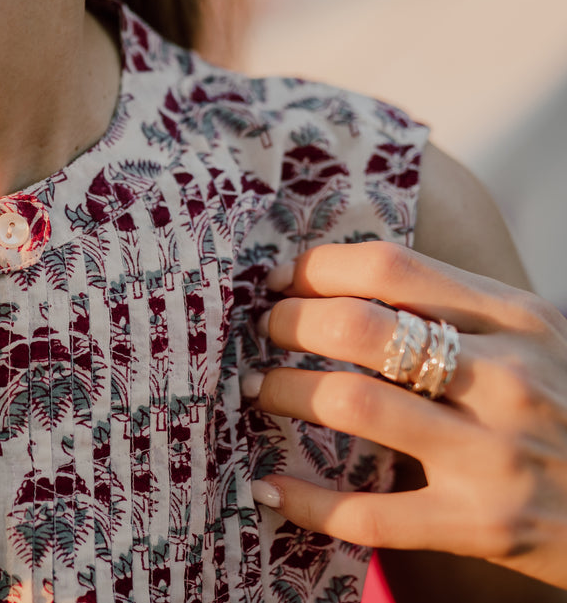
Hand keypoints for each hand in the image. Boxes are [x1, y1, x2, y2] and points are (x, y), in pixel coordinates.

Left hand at [247, 241, 566, 590]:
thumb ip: (459, 309)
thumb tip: (340, 285)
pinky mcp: (478, 524)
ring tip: (257, 390)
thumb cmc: (566, 410)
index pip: (388, 267)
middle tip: (261, 333)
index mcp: (517, 320)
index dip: (314, 269)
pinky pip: (366, 512)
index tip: (277, 281)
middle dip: (286, 324)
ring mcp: (491, 455)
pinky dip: (303, 499)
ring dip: (281, 391)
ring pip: (350, 403)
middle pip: (357, 327)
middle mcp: (505, 380)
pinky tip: (268, 487)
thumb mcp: (535, 340)